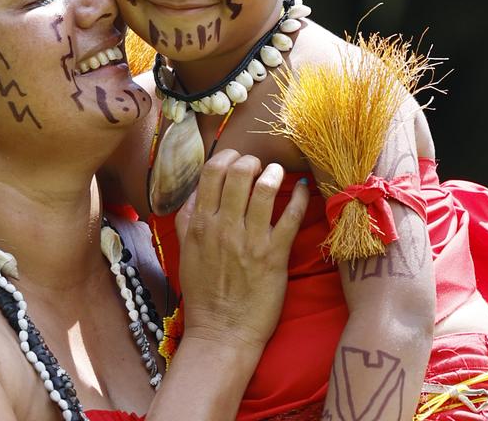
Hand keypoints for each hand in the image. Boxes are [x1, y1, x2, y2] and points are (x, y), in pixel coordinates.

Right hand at [174, 150, 308, 353]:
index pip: (212, 172)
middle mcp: (224, 227)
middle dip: (252, 161)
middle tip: (259, 166)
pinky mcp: (274, 255)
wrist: (222, 332)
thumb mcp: (185, 252)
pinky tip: (302, 190)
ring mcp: (250, 240)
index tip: (236, 159)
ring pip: (265, 189)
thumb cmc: (203, 294)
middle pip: (239, 173)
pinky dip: (299, 198)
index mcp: (200, 224)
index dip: (227, 157)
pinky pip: (290, 217)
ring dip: (274, 173)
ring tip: (278, 173)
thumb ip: (188, 219)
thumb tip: (197, 191)